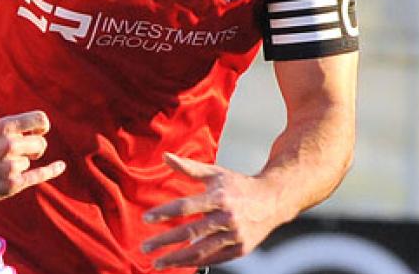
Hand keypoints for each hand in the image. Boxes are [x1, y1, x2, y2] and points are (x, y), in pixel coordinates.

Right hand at [0, 110, 65, 210]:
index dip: (43, 125)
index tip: (41, 130)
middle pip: (40, 143)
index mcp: (1, 127)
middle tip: (21, 153)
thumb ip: (8, 128)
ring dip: (20, 165)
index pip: (39, 119)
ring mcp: (11, 166)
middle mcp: (8, 145)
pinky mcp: (12, 185)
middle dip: (34, 149)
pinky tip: (60, 166)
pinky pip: (39, 176)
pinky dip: (52, 170)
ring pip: (30, 162)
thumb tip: (35, 128)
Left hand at [140, 153, 278, 270]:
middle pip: (190, 232)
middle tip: (145, 247)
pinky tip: (180, 264)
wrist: (273, 200)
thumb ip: (189, 168)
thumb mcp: (215, 173)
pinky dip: (196, 263)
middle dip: (164, 241)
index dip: (164, 213)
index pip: (186, 206)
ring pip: (201, 251)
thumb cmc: (238, 185)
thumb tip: (165, 156)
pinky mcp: (241, 249)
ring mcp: (235, 236)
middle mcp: (227, 217)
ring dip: (177, 259)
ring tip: (158, 262)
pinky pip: (214, 258)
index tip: (146, 219)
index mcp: (219, 197)